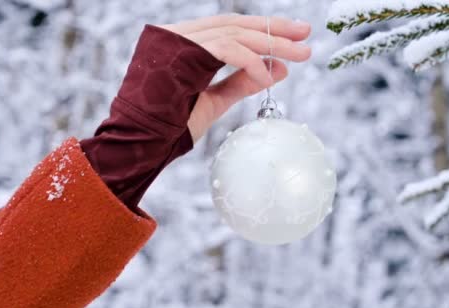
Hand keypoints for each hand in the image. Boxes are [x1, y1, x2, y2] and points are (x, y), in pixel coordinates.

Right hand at [160, 15, 311, 141]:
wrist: (143, 144)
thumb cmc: (172, 126)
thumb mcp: (216, 100)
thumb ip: (243, 82)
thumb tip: (281, 68)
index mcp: (185, 44)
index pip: (229, 28)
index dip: (263, 30)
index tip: (293, 38)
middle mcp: (179, 34)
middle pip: (234, 24)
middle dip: (273, 30)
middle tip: (306, 34)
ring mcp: (177, 39)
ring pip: (233, 32)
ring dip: (271, 42)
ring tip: (300, 52)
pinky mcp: (180, 50)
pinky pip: (227, 49)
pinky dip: (251, 61)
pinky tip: (267, 76)